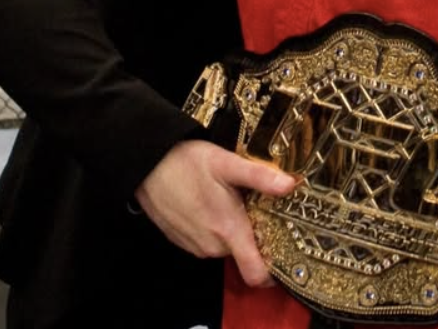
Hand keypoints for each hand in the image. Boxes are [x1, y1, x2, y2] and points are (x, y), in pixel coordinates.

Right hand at [134, 139, 295, 285]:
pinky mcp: (185, 242)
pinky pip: (210, 241)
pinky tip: (213, 202)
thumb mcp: (227, 163)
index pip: (256, 273)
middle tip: (257, 204)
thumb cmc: (186, 163)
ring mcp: (197, 246)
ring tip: (233, 198)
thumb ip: (260, 176)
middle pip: (246, 253)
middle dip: (254, 232)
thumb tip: (290, 185)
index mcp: (228, 230)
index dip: (274, 271)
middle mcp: (213, 246)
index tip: (286, 253)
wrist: (147, 166)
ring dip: (233, 228)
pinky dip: (216, 226)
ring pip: (227, 245)